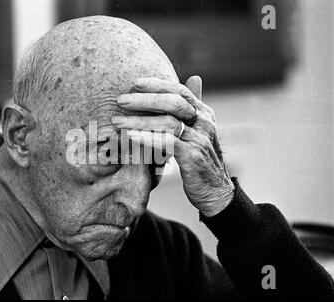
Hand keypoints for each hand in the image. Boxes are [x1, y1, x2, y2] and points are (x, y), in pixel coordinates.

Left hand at [113, 76, 233, 216]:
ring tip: (117, 121)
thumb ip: (193, 107)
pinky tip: (130, 136)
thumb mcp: (199, 130)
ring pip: (168, 122)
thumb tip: (194, 76)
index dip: (158, 85)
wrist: (215, 193)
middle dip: (144, 100)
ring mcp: (200, 139)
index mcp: (204, 113)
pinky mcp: (193, 157)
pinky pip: (167, 143)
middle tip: (121, 100)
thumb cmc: (200, 160)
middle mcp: (204, 123)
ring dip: (139, 120)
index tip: (135, 82)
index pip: (180, 91)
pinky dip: (147, 138)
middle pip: (173, 102)